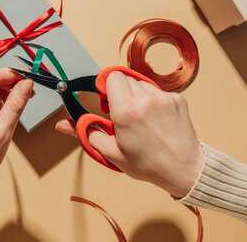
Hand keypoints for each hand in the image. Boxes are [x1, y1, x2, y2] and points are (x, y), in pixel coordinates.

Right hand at [56, 71, 203, 197]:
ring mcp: (164, 98)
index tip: (107, 102)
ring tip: (140, 118)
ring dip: (136, 95)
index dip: (106, 88)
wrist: (185, 170)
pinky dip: (153, 101)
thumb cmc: (148, 164)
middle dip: (120, 92)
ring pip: (141, 83)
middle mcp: (145, 99)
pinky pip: (158, 91)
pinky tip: (155, 120)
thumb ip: (84, 133)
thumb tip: (61, 124)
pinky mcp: (177, 99)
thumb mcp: (110, 152)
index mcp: (126, 111)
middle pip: (124, 79)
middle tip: (122, 113)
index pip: (111, 77)